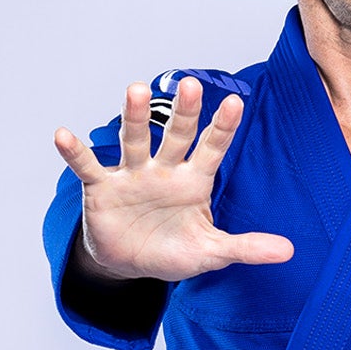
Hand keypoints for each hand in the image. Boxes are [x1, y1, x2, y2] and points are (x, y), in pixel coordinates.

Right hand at [53, 77, 292, 282]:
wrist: (129, 264)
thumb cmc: (171, 250)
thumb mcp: (210, 252)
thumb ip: (246, 247)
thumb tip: (288, 251)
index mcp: (193, 180)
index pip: (211, 148)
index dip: (222, 128)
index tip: (235, 102)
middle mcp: (163, 169)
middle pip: (176, 136)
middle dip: (183, 113)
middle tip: (190, 85)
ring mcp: (132, 175)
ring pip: (134, 141)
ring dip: (135, 117)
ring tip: (137, 90)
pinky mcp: (102, 189)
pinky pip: (87, 167)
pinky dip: (74, 153)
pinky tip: (62, 135)